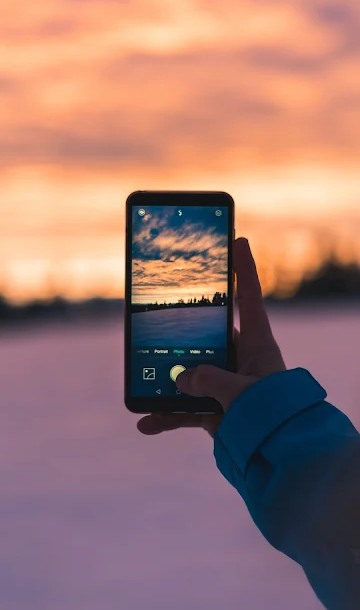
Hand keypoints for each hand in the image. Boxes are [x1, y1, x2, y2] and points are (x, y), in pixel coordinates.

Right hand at [137, 238, 285, 436]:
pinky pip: (185, 408)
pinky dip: (165, 416)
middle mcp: (241, 358)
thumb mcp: (240, 392)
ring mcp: (226, 383)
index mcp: (258, 343)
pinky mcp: (214, 408)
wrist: (279, 455)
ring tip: (141, 376)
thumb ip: (208, 380)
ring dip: (166, 380)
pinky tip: (145, 423)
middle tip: (160, 316)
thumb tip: (180, 379)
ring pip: (190, 372)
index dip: (244, 268)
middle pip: (207, 335)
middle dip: (182, 332)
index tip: (238, 240)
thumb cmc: (271, 416)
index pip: (250, 297)